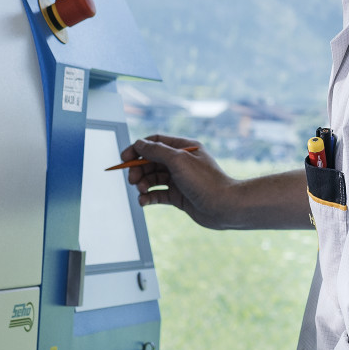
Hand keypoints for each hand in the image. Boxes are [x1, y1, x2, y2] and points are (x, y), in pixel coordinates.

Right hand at [122, 136, 239, 228]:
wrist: (224, 207)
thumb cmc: (206, 182)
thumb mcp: (178, 160)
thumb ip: (156, 151)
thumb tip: (139, 143)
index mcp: (184, 148)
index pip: (155, 143)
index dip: (138, 148)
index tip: (124, 157)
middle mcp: (181, 162)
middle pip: (151, 161)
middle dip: (139, 169)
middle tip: (132, 180)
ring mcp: (180, 180)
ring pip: (153, 178)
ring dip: (143, 184)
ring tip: (142, 191)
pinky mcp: (179, 196)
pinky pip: (158, 194)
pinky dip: (149, 197)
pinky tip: (144, 201)